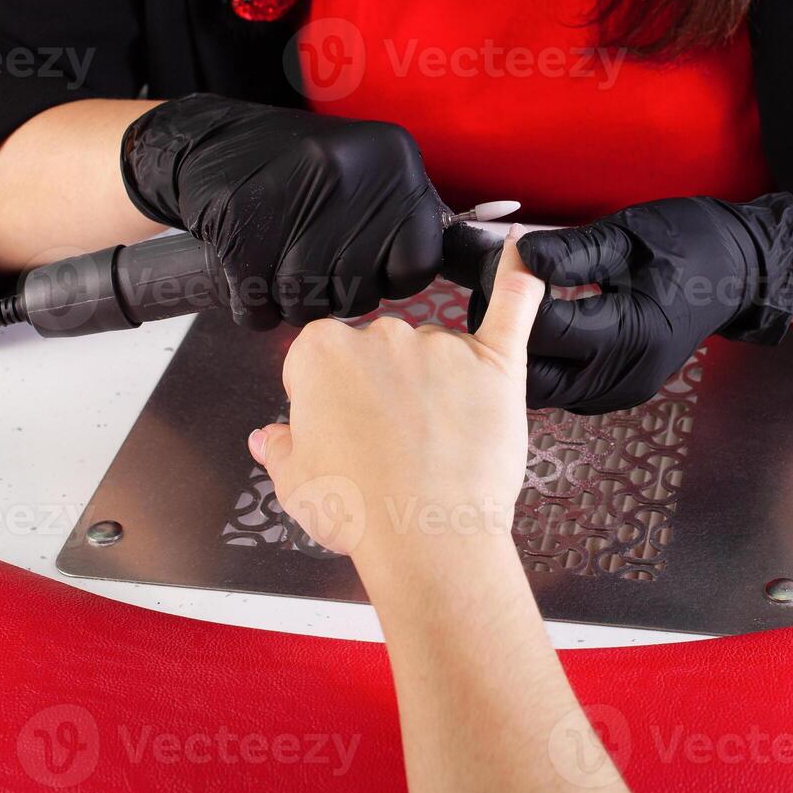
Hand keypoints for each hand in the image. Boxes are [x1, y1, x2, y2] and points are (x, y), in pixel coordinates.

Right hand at [121, 94, 444, 328]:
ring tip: (280, 275)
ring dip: (290, 304)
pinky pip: (258, 299)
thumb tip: (447, 268)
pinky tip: (250, 280)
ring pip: (309, 299)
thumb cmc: (298, 171)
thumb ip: (403, 218)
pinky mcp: (242, 216)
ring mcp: (294, 190)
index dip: (390, 280)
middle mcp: (350, 169)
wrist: (211, 141)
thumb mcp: (367, 174)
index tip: (366, 270)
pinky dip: (253, 305)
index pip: (421, 262)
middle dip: (335, 295)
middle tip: (311, 271)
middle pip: (362, 289)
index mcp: (394, 160)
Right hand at [246, 228, 544, 566]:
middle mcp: (380, 335)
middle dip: (381, 392)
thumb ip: (282, 448)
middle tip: (387, 447)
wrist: (427, 539)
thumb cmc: (361, 511)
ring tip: (433, 447)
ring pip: (433, 352)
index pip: (319, 358)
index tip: (338, 431)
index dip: (328, 400)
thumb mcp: (295, 483)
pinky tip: (524, 253)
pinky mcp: (493, 363)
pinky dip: (520, 279)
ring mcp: (440, 346)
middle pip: (377, 351)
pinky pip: (511, 307)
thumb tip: (268, 438)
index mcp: (322, 353)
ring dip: (433, 385)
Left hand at [470, 194, 792, 413]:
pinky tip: (544, 331)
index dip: (513, 299)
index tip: (504, 266)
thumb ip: (572, 250)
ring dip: (521, 356)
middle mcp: (626, 373)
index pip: (546, 330)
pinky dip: (545, 365)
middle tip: (497, 294)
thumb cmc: (690, 243)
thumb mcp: (628, 234)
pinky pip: (565, 390)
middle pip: (536, 376)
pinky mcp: (619, 392)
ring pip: (545, 391)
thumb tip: (519, 255)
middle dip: (505, 338)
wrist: (740, 272)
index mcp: (632, 331)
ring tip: (517, 310)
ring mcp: (623, 389)